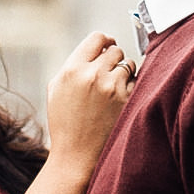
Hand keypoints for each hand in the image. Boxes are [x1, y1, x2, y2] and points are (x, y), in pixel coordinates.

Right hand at [45, 31, 133, 173]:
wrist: (76, 155)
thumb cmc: (64, 122)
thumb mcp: (57, 89)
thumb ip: (74, 64)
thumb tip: (94, 48)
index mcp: (72, 69)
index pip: (97, 37)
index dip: (105, 40)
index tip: (108, 45)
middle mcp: (93, 74)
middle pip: (115, 50)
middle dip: (114, 58)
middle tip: (109, 72)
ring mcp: (112, 88)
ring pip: (129, 64)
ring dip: (124, 73)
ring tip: (113, 89)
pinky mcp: (127, 101)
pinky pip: (137, 81)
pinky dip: (131, 87)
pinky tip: (120, 100)